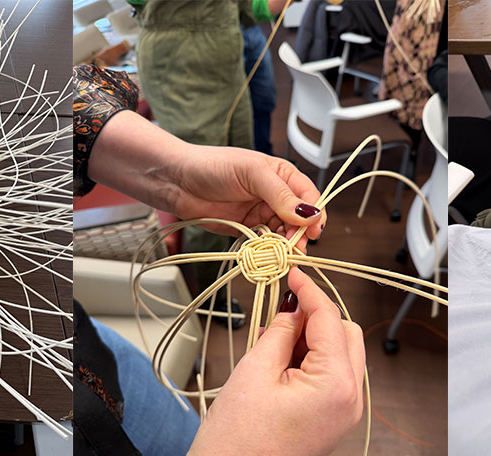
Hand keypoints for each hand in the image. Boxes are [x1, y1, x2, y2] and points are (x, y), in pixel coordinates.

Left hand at [88, 111, 326, 241]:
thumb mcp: (251, 173)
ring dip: (284, 245)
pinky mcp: (247, 228)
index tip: (312, 231)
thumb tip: (309, 213)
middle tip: (294, 249)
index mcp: (282, 175)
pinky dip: (268, 250)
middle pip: (299, 219)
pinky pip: (265, 242)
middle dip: (299, 234)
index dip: (314, 214)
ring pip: (284, 233)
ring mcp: (261, 212)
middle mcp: (275, 194)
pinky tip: (266, 254)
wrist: (176, 180)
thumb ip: (280, 194)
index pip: (309, 196)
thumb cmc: (212, 165)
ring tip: (280, 254)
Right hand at [164, 270, 365, 455]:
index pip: (331, 320)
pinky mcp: (333, 422)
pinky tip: (279, 363)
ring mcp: (345, 414)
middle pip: (345, 334)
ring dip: (312, 340)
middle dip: (315, 317)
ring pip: (340, 354)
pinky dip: (311, 362)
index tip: (293, 273)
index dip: (310, 292)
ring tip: (270, 344)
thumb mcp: (255, 370)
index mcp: (336, 384)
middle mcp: (351, 400)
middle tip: (278, 312)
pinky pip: (331, 377)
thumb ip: (281, 331)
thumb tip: (293, 308)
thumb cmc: (236, 441)